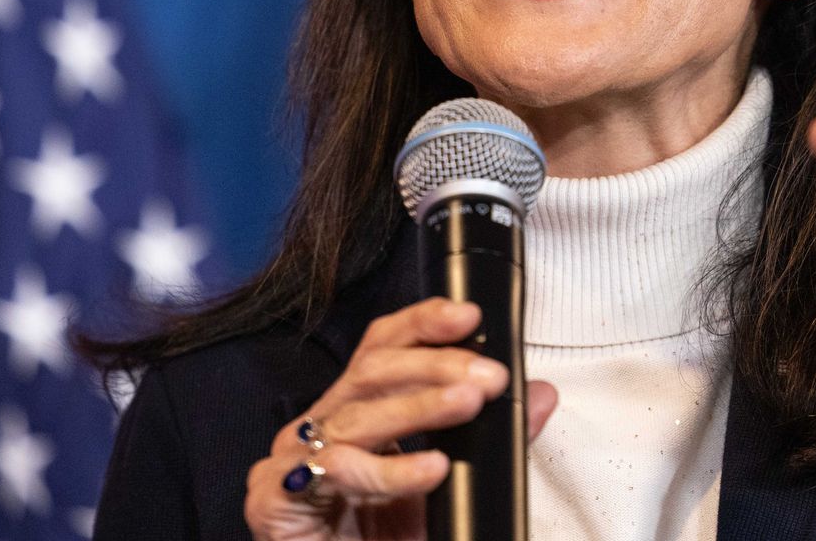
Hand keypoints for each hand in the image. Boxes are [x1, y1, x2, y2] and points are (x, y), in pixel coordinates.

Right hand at [243, 298, 558, 539]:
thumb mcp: (449, 487)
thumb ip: (493, 441)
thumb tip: (542, 396)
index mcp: (355, 410)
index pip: (382, 348)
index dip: (422, 324)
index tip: (470, 316)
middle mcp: (321, 426)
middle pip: (372, 370)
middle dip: (435, 365)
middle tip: (488, 376)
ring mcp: (294, 460)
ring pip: (359, 415)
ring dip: (421, 406)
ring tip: (468, 404)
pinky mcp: (274, 498)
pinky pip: (338, 473)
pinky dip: (392, 470)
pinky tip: (432, 469)